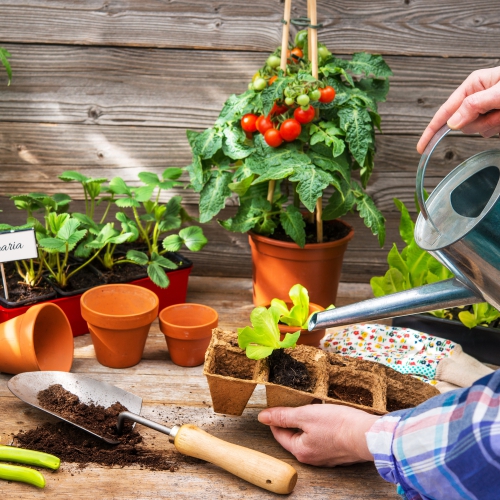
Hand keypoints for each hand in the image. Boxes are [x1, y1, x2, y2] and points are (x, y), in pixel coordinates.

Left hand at [258, 404, 379, 466]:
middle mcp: (311, 457)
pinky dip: (322, 426)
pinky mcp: (338, 451)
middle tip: (298, 402)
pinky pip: (323, 437)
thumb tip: (263, 417)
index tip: (279, 403)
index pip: (279, 433)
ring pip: (310, 435)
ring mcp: (326, 456)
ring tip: (314, 407)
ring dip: (309, 421)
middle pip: (294, 435)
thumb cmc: (338, 425)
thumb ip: (283, 416)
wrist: (368, 435)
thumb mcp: (306, 415)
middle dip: (295, 418)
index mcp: (300, 450)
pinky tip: (329, 416)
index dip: (277, 417)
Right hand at [417, 66, 499, 153]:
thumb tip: (452, 123)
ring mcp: (485, 107)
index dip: (432, 130)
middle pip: (461, 123)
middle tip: (498, 113)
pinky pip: (488, 131)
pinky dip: (499, 126)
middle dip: (480, 123)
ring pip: (476, 130)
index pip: (444, 112)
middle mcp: (476, 96)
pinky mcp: (495, 116)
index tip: (421, 147)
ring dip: (494, 125)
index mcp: (472, 85)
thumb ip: (474, 105)